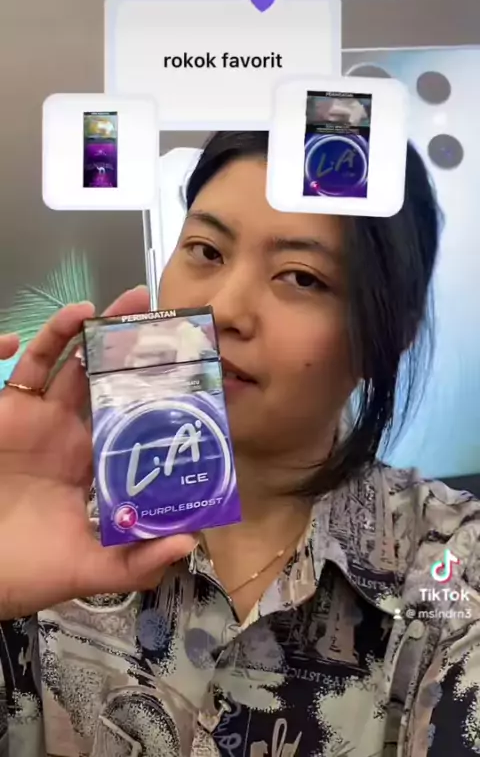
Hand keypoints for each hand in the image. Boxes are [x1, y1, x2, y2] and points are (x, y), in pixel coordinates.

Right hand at [0, 288, 196, 619]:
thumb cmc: (25, 570)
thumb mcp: (88, 569)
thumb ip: (135, 562)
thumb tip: (189, 543)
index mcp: (93, 460)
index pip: (130, 415)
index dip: (152, 389)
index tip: (182, 365)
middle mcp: (68, 431)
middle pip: (100, 375)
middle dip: (123, 342)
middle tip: (153, 310)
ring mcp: (35, 418)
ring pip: (61, 361)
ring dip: (79, 330)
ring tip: (105, 306)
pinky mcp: (5, 412)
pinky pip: (19, 373)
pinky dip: (29, 345)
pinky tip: (41, 329)